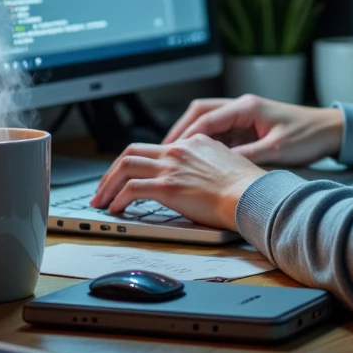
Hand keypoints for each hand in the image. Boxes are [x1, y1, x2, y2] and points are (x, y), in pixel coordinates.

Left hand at [88, 136, 264, 231]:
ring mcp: (171, 167)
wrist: (251, 195)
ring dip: (108, 184)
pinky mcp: (167, 186)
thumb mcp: (225, 163)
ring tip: (101, 201)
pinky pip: (132, 190)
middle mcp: (178, 150)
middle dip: (111, 171)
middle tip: (103, 187)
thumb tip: (195, 177)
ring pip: (125, 166)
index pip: (154, 148)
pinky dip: (118, 199)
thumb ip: (204, 164)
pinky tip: (116, 210)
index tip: (127, 177)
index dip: (135, 163)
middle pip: (131, 152)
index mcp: (192, 142)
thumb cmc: (245, 187)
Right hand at [162, 94, 344, 168]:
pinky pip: (219, 132)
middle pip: (199, 113)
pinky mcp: (247, 127)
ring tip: (175, 157)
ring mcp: (243, 116)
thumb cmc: (308, 136)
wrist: (330, 131)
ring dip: (190, 137)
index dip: (186, 135)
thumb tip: (219, 166)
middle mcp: (241, 107)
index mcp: (247, 106)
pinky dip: (205, 144)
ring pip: (207, 122)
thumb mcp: (276, 150)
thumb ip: (247, 156)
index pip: (206, 118)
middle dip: (180, 131)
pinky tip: (197, 159)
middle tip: (164, 151)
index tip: (170, 151)